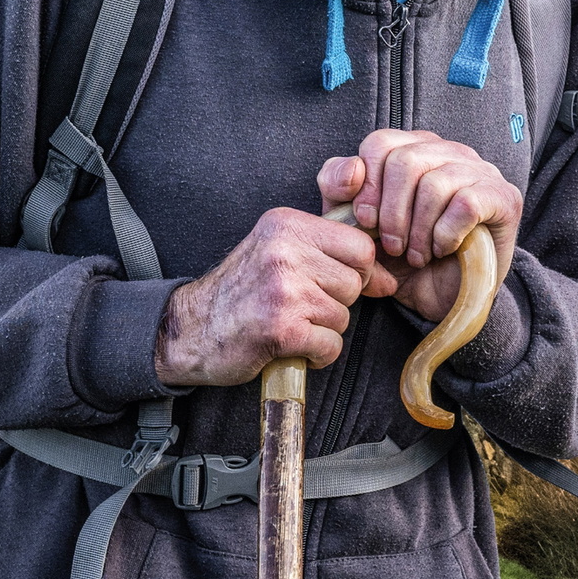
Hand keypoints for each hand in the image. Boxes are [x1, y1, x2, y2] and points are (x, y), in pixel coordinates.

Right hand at [155, 208, 378, 386]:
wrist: (187, 330)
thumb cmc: (240, 291)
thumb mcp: (280, 253)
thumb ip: (331, 255)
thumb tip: (390, 278)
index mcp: (287, 224)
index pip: (359, 245)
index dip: (360, 270)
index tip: (339, 284)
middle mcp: (285, 251)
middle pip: (354, 281)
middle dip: (338, 301)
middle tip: (304, 307)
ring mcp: (283, 289)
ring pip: (343, 314)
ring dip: (324, 328)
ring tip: (293, 324)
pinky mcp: (281, 328)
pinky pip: (330, 344)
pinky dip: (317, 354)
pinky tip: (293, 346)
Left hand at [317, 129, 521, 323]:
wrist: (443, 297)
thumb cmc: (401, 256)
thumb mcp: (358, 226)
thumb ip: (338, 192)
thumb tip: (353, 170)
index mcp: (415, 148)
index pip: (380, 143)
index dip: (367, 186)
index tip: (366, 221)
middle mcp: (449, 151)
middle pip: (405, 161)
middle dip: (391, 214)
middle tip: (393, 246)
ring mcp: (481, 171)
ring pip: (434, 183)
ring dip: (418, 231)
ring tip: (417, 255)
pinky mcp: (504, 197)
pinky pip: (465, 204)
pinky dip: (445, 235)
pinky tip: (443, 249)